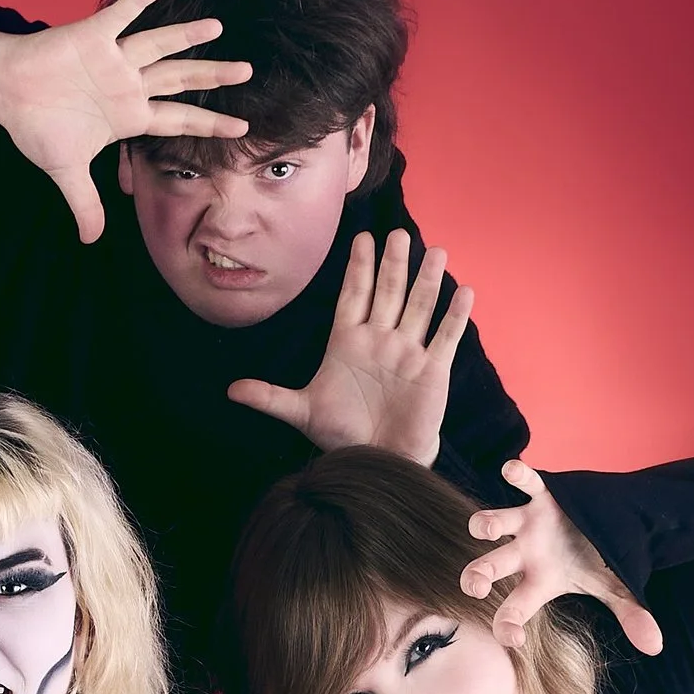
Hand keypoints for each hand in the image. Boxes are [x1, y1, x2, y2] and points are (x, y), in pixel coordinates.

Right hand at [0, 0, 251, 243]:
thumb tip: (89, 240)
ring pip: (158, 45)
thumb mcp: (65, 170)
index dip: (210, 125)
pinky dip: (138, 1)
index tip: (243, 128)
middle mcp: (128, 85)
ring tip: (217, 27)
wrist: (6, 90)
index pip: (178, 120)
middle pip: (180, 79)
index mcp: (129, 115)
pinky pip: (119, 16)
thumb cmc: (37, 125)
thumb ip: (84, 202)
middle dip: (213, 77)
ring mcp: (113, 60)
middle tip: (248, 71)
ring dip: (186, 36)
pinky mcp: (92, 38)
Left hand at [227, 230, 472, 461]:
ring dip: (427, 281)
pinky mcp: (431, 370)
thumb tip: (230, 390)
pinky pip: (445, 338)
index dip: (358, 268)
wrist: (375, 460)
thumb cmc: (341, 434)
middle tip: (398, 232)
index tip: (362, 238)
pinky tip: (463, 291)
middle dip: (393, 264)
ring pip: (419, 308)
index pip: (353, 295)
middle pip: (388, 293)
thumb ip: (270, 397)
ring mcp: (407, 352)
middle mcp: (380, 340)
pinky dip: (454, 316)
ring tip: (436, 252)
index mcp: (348, 342)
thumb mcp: (302, 411)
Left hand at [460, 459, 663, 654]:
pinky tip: (511, 470)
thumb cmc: (598, 560)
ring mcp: (527, 524)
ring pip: (492, 523)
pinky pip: (525, 481)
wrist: (607, 522)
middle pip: (488, 567)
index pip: (513, 610)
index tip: (514, 639)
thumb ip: (630, 616)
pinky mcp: (540, 495)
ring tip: (489, 530)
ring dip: (486, 525)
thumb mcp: (615, 588)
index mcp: (538, 582)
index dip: (506, 625)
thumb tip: (656, 646)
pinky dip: (518, 474)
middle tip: (475, 586)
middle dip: (476, 576)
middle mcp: (524, 554)